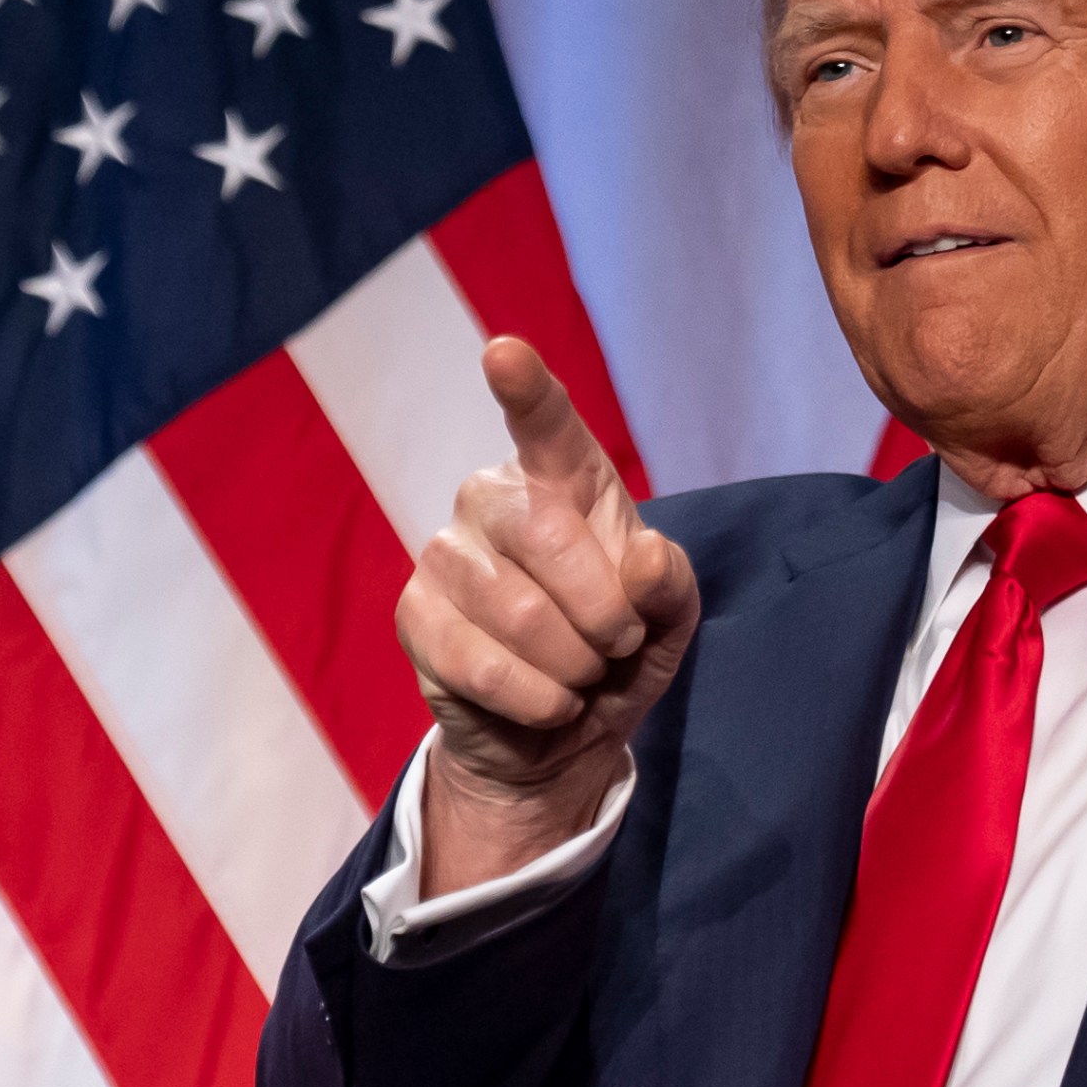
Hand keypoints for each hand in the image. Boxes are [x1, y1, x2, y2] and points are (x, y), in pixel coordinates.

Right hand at [395, 338, 697, 892]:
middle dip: (606, 612)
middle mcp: (491, 497)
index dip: (526, 389)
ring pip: (522, 613)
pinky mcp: (414, 616)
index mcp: (563, 478)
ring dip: (575, 666)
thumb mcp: (669, 621)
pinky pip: (483, 665)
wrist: (560, 733)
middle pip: (548, 535)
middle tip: (619, 645)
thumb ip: (672, 585)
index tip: (504, 353)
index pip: (546, 423)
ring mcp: (443, 554)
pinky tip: (545, 702)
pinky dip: (537, 700)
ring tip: (580, 675)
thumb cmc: (618, 652)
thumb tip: (647, 557)